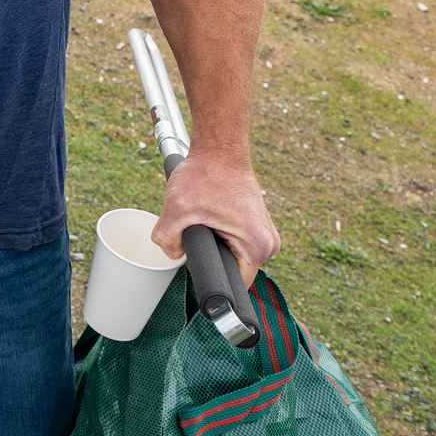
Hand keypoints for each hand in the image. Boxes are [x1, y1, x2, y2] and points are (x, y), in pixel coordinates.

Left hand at [153, 148, 278, 287]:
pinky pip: (237, 244)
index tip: (197, 267)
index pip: (234, 286)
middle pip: (232, 271)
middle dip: (211, 259)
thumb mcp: (176, 207)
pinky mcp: (258, 226)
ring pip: (233, 257)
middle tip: (197, 233)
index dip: (210, 281)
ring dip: (216, 246)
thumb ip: (166, 239)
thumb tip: (173, 254)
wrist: (220, 149)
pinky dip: (222, 236)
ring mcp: (266, 235)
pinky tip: (212, 219)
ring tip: (205, 222)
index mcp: (257, 246)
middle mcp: (269, 244)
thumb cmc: (205, 175)